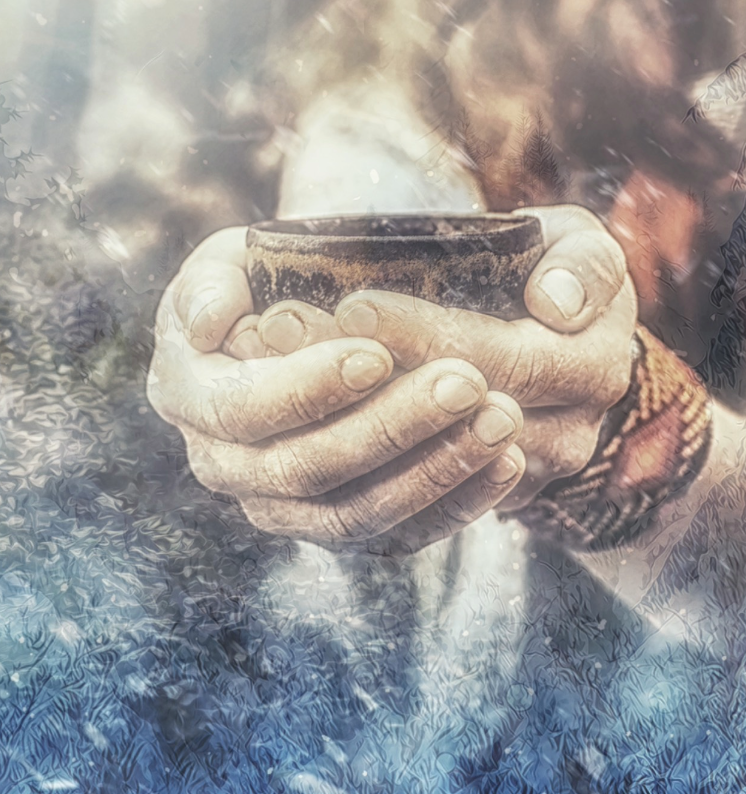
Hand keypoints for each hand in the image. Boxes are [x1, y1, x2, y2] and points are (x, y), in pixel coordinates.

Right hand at [147, 227, 526, 552]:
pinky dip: (456, 505)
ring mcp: (282, 508)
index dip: (308, 387)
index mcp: (190, 394)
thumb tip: (206, 323)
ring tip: (501, 419)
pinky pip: (398, 536)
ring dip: (435, 471)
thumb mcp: (232, 258)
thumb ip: (215, 281)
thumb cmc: (266, 275)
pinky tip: (506, 464)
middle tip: (466, 382)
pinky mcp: (339, 527)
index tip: (375, 354)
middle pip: (308, 468)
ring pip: (356, 514)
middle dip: (391, 427)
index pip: (245, 409)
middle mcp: (225, 463)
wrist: (305, 314)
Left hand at [253, 206, 637, 511]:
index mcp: (594, 367)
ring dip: (330, 419)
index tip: (353, 302)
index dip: (421, 335)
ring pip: (412, 471)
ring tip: (270, 358)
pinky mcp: (471, 503)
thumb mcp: (580, 245)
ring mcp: (519, 478)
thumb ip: (582, 263)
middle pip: (447, 419)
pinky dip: (335, 464)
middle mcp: (567, 437)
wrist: (558, 337)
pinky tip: (286, 414)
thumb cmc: (555, 272)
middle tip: (285, 324)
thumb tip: (555, 302)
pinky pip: (395, 509)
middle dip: (361, 376)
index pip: (498, 357)